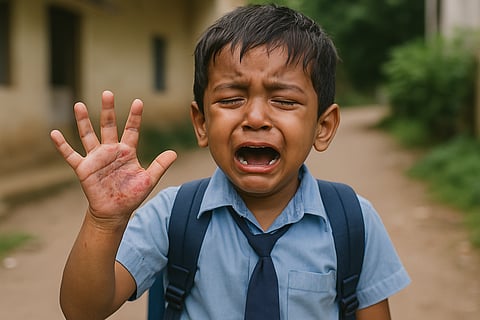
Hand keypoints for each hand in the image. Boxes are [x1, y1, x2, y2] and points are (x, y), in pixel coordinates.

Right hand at [50, 91, 176, 226]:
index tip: (138, 102)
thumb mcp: (148, 180)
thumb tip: (174, 153)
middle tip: (108, 93)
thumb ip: (160, 165)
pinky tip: (54, 133)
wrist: (115, 212)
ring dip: (83, 121)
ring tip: (79, 105)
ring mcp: (96, 158)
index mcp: (127, 151)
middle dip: (108, 110)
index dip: (135, 116)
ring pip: (88, 135)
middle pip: (108, 126)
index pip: (132, 130)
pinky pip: (71, 155)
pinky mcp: (84, 168)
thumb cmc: (131, 196)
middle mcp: (110, 151)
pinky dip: (62, 145)